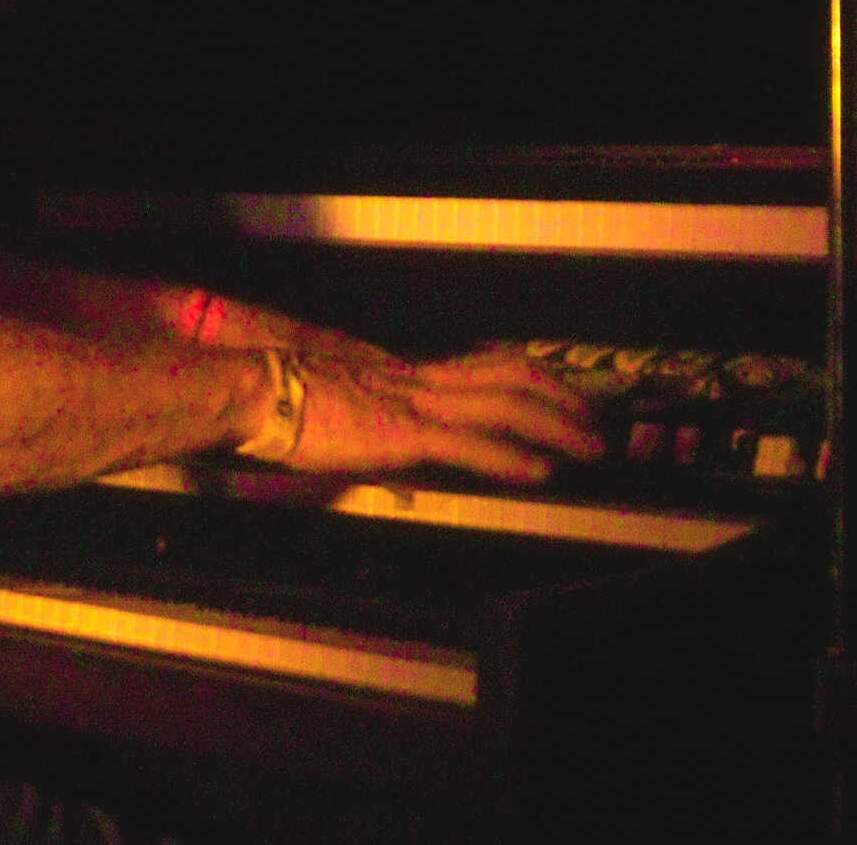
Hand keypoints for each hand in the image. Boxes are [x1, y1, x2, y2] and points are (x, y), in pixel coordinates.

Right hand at [280, 347, 604, 484]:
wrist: (260, 394)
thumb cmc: (295, 412)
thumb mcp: (354, 431)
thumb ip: (390, 456)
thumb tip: (412, 489)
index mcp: (414, 377)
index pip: (490, 368)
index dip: (536, 382)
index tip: (565, 400)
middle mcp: (426, 380)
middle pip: (512, 377)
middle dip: (561, 399)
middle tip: (595, 423)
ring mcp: (419, 402)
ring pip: (506, 404)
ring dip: (556, 425)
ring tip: (589, 447)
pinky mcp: (406, 431)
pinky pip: (471, 442)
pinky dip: (513, 456)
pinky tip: (542, 471)